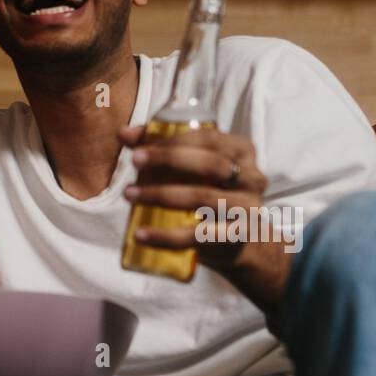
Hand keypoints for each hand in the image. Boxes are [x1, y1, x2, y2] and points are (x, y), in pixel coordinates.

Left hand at [118, 124, 291, 314]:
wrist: (243, 241)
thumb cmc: (211, 192)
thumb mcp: (196, 167)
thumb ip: (162, 147)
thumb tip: (123, 134)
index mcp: (242, 151)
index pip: (208, 138)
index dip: (173, 140)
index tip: (138, 147)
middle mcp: (251, 177)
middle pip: (210, 163)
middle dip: (168, 159)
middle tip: (134, 162)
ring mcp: (248, 208)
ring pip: (203, 197)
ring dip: (161, 195)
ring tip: (129, 194)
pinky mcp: (238, 237)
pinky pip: (199, 236)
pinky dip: (166, 236)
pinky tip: (140, 234)